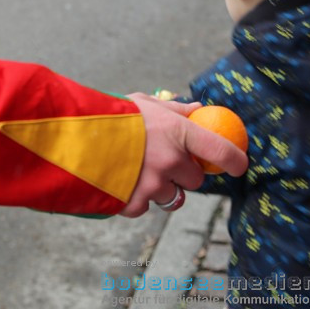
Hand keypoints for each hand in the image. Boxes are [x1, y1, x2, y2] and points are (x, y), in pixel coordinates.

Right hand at [119, 93, 247, 216]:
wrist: (71, 136)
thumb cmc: (110, 115)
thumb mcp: (145, 103)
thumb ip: (175, 110)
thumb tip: (199, 109)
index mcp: (177, 133)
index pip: (220, 151)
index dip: (234, 160)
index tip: (238, 165)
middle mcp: (170, 162)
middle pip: (195, 180)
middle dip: (184, 173)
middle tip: (166, 162)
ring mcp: (152, 185)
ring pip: (172, 196)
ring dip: (161, 188)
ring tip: (138, 171)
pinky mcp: (134, 204)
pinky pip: (145, 207)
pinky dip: (137, 198)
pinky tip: (122, 182)